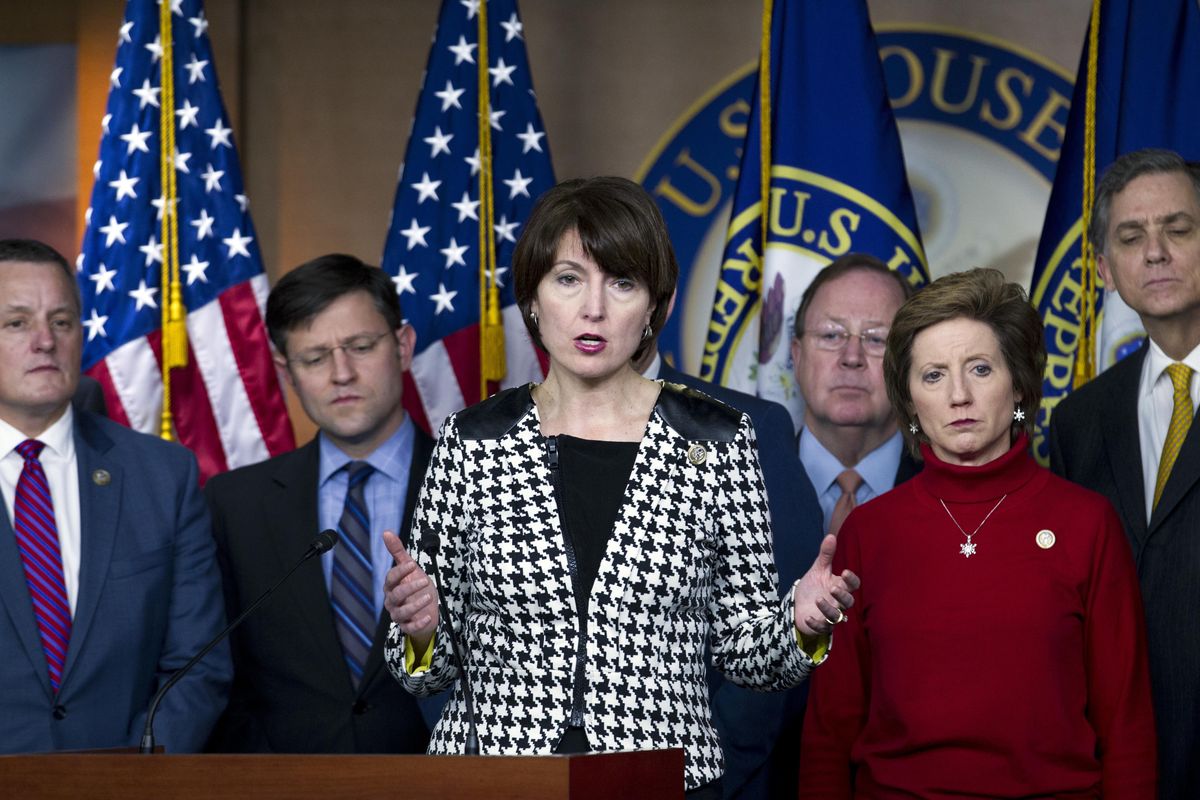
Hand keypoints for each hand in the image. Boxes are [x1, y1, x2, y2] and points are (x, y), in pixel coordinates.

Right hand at [383, 530, 439, 650]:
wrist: (426, 609)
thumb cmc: (416, 586)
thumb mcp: (410, 568)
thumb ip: (398, 551)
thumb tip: (386, 532)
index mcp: (392, 586)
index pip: (391, 578)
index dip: (400, 571)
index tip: (413, 564)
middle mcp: (392, 601)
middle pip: (395, 595)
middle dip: (409, 588)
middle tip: (425, 581)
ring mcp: (399, 614)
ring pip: (402, 612)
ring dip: (415, 605)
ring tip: (429, 597)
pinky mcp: (408, 626)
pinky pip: (410, 628)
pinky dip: (418, 623)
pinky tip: (428, 616)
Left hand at [793, 533, 860, 635]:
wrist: (798, 603)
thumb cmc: (813, 586)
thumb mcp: (818, 569)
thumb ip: (826, 555)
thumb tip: (831, 536)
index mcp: (839, 586)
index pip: (853, 585)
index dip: (851, 580)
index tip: (844, 572)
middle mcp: (838, 602)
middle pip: (849, 602)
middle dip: (843, 596)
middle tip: (833, 588)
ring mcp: (830, 615)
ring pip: (836, 617)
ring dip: (829, 609)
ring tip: (818, 599)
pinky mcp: (820, 626)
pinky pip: (822, 628)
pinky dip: (816, 624)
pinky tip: (809, 617)